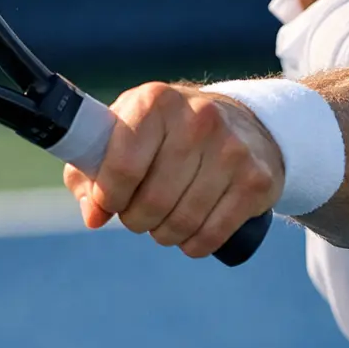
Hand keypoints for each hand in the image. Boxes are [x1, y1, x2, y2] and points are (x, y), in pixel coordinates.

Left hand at [62, 82, 284, 258]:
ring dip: (163, 234)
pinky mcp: (256, 180)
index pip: (122, 166)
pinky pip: (212, 234)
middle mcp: (198, 119)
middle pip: (152, 201)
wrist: (242, 123)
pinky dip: (193, 244)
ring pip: (182, 221)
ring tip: (161, 222)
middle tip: (138, 214)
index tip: (109, 201)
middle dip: (136, 219)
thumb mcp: (124, 133)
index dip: (109, 195)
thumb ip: (92, 170)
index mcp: (155, 102)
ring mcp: (232, 149)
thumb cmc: (165, 134)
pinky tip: (189, 234)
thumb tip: (94, 215)